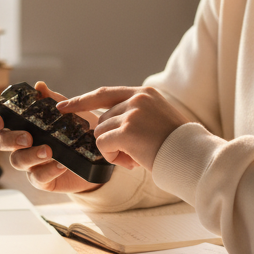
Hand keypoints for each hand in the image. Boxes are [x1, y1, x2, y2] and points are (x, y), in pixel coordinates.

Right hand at [0, 81, 100, 193]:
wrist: (96, 153)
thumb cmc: (76, 130)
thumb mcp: (67, 111)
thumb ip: (51, 99)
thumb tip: (39, 86)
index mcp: (22, 125)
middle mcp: (21, 144)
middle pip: (1, 143)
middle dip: (11, 139)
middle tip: (28, 138)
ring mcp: (30, 163)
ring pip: (17, 161)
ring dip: (31, 155)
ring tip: (49, 151)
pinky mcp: (42, 179)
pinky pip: (38, 177)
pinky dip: (49, 170)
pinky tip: (61, 164)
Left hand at [58, 86, 187, 170]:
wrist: (190, 155)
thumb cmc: (175, 143)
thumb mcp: (156, 118)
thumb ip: (133, 115)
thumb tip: (104, 127)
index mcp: (143, 93)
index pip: (104, 93)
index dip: (82, 101)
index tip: (63, 106)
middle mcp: (137, 99)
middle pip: (102, 119)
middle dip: (109, 140)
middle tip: (130, 154)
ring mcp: (132, 113)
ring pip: (100, 133)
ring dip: (112, 150)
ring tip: (134, 157)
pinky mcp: (127, 130)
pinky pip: (103, 145)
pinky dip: (112, 157)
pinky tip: (130, 161)